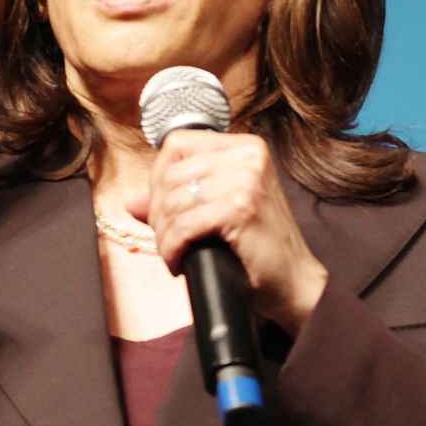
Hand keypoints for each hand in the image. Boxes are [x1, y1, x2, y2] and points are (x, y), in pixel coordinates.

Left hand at [124, 131, 330, 334]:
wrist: (293, 282)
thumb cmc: (258, 248)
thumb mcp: (218, 212)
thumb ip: (176, 199)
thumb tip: (131, 201)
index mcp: (245, 147)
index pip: (177, 143)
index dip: (158, 175)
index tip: (163, 207)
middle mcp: (248, 155)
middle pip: (170, 174)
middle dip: (158, 214)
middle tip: (168, 241)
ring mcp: (247, 180)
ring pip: (173, 201)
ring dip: (164, 235)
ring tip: (174, 253)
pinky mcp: (241, 208)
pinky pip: (183, 225)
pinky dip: (172, 248)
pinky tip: (179, 263)